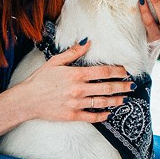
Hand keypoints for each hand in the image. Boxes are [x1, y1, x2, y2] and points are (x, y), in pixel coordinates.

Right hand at [15, 40, 131, 122]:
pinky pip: (92, 116)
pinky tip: (109, 113)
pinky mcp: (72, 115)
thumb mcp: (55, 61)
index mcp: (76, 74)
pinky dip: (103, 115)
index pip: (103, 72)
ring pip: (103, 102)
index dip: (118, 71)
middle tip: (132, 86)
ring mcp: (76, 103)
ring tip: (124, 99)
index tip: (126, 71)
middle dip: (122, 86)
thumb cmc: (40, 79)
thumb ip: (73, 52)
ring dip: (116, 100)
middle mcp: (79, 89)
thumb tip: (88, 41)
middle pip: (107, 87)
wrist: (27, 100)